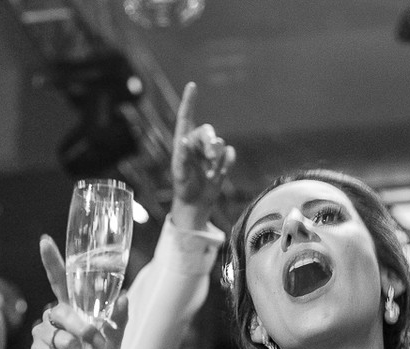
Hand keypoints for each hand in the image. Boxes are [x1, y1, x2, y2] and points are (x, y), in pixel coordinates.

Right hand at [31, 236, 127, 348]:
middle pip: (63, 311)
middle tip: (99, 344)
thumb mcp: (113, 341)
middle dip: (84, 329)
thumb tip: (124, 297)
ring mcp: (43, 336)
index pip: (58, 280)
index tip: (45, 240)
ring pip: (62, 337)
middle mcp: (53, 319)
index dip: (51, 260)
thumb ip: (118, 319)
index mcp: (70, 310)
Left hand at [170, 82, 234, 230]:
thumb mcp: (179, 173)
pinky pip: (230, 154)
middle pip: (208, 132)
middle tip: (210, 156)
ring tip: (210, 174)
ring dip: (216, 160)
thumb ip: (182, 156)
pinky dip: (226, 163)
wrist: (196, 203)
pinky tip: (218, 174)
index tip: (192, 85)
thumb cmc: (183, 187)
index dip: (189, 102)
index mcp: (184, 142)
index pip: (186, 118)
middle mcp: (197, 144)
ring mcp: (210, 152)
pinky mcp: (222, 161)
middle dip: (210, 143)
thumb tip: (185, 140)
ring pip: (220, 145)